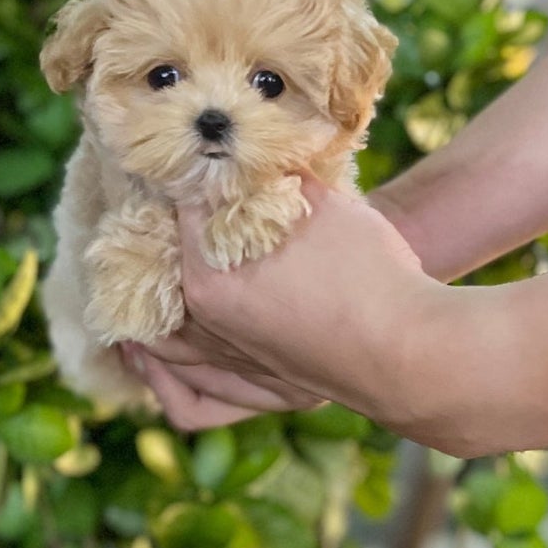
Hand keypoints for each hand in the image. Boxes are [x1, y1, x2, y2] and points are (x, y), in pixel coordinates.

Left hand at [125, 175, 448, 434]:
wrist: (418, 351)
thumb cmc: (370, 271)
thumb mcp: (322, 203)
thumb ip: (278, 177)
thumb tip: (251, 147)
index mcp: (210, 277)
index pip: (176, 216)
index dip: (181, 183)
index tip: (184, 163)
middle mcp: (209, 327)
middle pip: (155, 283)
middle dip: (150, 249)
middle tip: (153, 220)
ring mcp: (234, 367)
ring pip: (163, 349)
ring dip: (142, 320)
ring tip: (129, 297)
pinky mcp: (261, 396)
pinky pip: (193, 400)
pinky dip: (166, 384)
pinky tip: (153, 365)